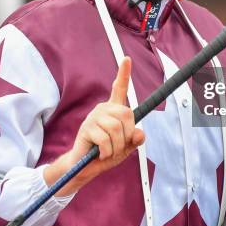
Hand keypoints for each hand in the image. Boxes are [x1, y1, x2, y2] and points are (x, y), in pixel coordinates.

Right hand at [44, 57, 144, 195]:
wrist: (86, 167)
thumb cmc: (106, 154)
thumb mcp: (126, 148)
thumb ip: (135, 140)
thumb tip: (140, 133)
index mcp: (114, 110)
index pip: (119, 89)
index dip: (124, 74)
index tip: (127, 58)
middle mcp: (103, 109)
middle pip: (127, 115)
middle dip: (126, 135)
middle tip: (118, 146)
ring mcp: (93, 117)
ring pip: (116, 129)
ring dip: (116, 147)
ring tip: (108, 151)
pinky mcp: (86, 128)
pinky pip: (105, 140)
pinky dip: (107, 152)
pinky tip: (100, 153)